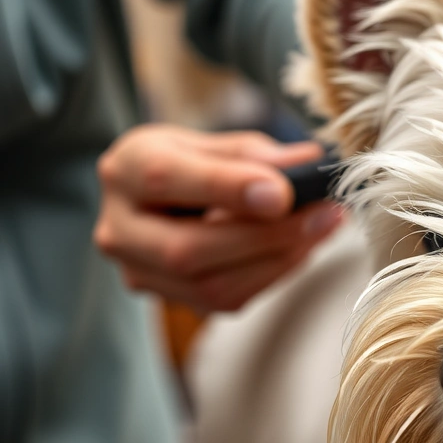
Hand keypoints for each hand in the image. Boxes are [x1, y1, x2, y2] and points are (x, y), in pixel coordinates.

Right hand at [93, 126, 343, 311]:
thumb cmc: (186, 162)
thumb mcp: (210, 141)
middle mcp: (118, 229)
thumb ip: (254, 154)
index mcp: (123, 170)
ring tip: (323, 228)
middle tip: (323, 214)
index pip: (166, 179)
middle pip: (186, 249)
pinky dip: (272, 274)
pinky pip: (226, 301)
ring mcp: (139, 273)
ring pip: (210, 287)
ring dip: (278, 261)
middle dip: (264, 237)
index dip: (226, 188)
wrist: (156, 199)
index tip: (283, 191)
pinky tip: (302, 248)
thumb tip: (306, 165)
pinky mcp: (170, 300)